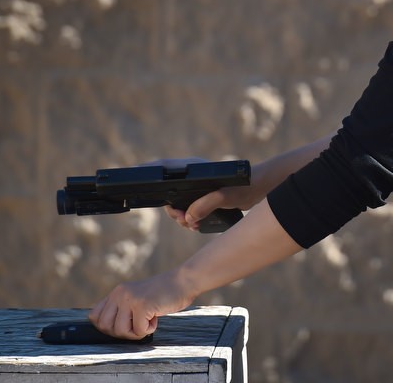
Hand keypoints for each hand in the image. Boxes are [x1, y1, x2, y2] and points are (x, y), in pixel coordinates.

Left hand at [88, 268, 197, 339]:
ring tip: (148, 320)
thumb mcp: (137, 297)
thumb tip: (106, 328)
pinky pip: (138, 330)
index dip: (107, 327)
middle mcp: (120, 293)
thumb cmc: (164, 293)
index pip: (95, 316)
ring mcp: (130, 299)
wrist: (184, 281)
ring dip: (136, 332)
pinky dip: (149, 329)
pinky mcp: (142, 305)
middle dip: (122, 332)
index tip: (125, 324)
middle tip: (137, 324)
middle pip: (105, 327)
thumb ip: (122, 308)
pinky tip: (156, 318)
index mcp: (117, 292)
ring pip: (120, 331)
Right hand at [142, 157, 257, 232]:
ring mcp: (195, 186)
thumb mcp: (226, 195)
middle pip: (167, 191)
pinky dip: (188, 217)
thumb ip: (208, 204)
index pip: (163, 167)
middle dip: (172, 209)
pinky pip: (186, 208)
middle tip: (183, 219)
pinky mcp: (201, 196)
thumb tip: (189, 217)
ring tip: (191, 224)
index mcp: (193, 168)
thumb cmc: (244, 186)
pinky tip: (195, 224)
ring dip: (181, 216)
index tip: (133, 177)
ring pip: (177, 202)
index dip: (147, 172)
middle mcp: (190, 175)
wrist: (259, 189)